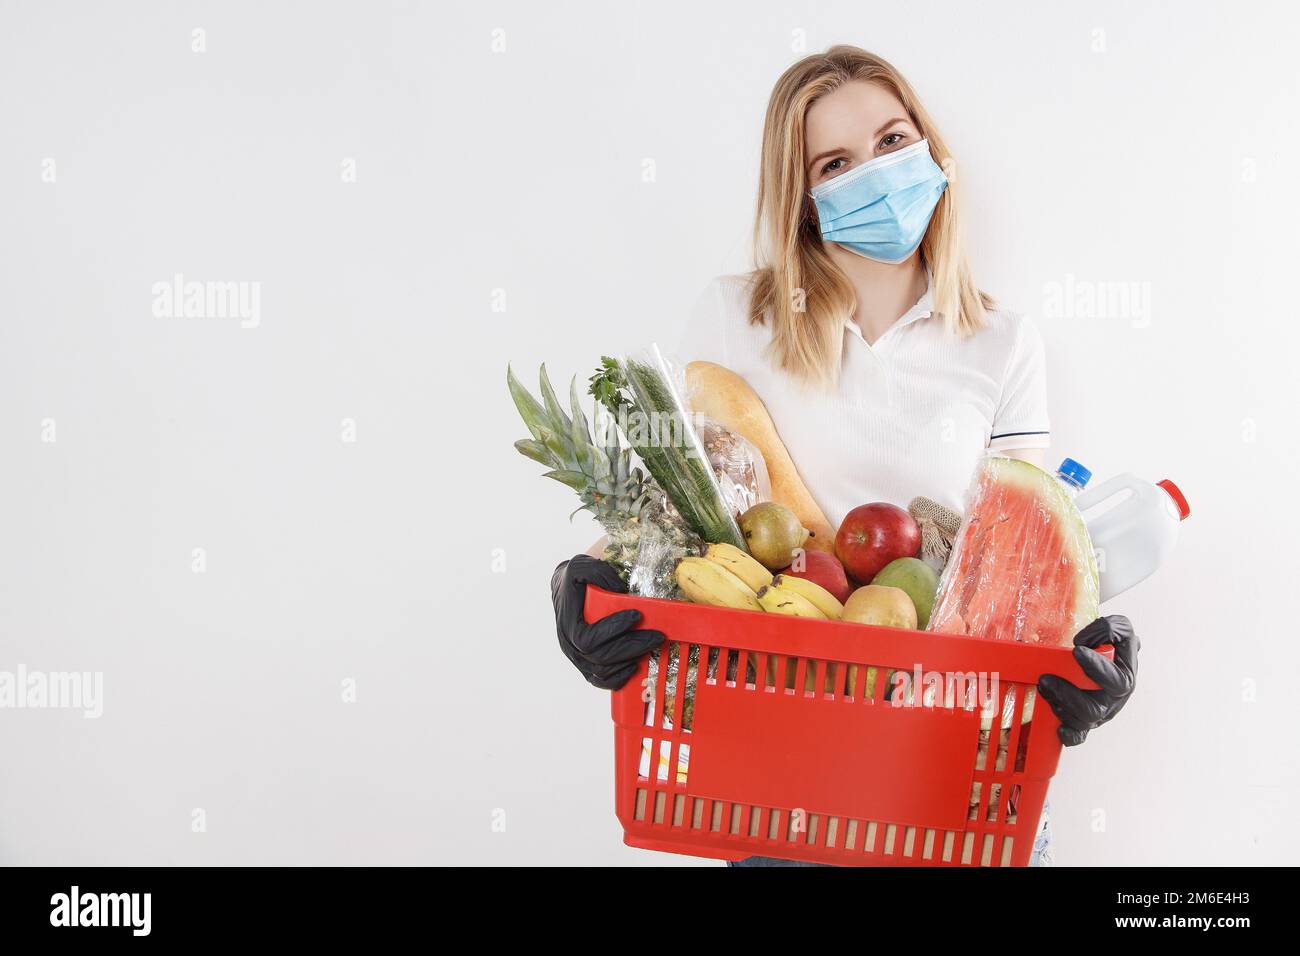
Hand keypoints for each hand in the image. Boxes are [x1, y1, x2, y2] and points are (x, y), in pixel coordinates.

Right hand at [552, 554, 663, 690]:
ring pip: (602, 672)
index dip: (612, 630)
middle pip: (600, 657)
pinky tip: (634, 667)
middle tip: (657, 636)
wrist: (566, 590)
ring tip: (649, 647)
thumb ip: (598, 573)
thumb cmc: (576, 580)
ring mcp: (577, 658)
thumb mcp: (582, 566)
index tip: (636, 615)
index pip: (587, 638)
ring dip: (629, 662)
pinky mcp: (586, 665)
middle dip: (632, 647)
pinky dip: (618, 678)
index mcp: (567, 624)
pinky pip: (600, 680)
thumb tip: (619, 591)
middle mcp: (569, 645)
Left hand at [1037, 615, 1138, 746]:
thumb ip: (1110, 629)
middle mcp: (1114, 698)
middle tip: (1046, 678)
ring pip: (1083, 720)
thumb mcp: (1119, 627)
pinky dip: (1070, 734)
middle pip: (1096, 708)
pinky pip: (1079, 735)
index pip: (1117, 680)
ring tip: (1043, 686)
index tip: (1077, 650)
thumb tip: (1085, 642)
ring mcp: (1100, 710)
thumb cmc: (1110, 641)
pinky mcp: (1085, 719)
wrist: (1103, 650)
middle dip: (1069, 694)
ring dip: (1060, 705)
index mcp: (1125, 676)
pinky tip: (1060, 729)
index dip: (1097, 668)